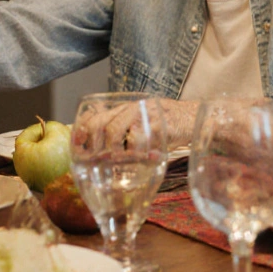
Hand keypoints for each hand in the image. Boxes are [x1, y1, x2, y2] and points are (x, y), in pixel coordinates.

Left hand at [73, 98, 198, 151]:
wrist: (196, 118)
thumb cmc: (167, 126)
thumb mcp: (143, 126)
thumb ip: (126, 135)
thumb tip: (103, 156)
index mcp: (124, 109)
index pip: (95, 115)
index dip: (82, 130)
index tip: (77, 145)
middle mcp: (130, 108)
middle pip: (100, 123)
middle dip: (93, 146)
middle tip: (96, 162)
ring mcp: (143, 114)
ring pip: (114, 131)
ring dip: (111, 152)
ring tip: (117, 163)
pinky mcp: (158, 124)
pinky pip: (138, 139)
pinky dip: (136, 154)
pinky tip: (143, 160)